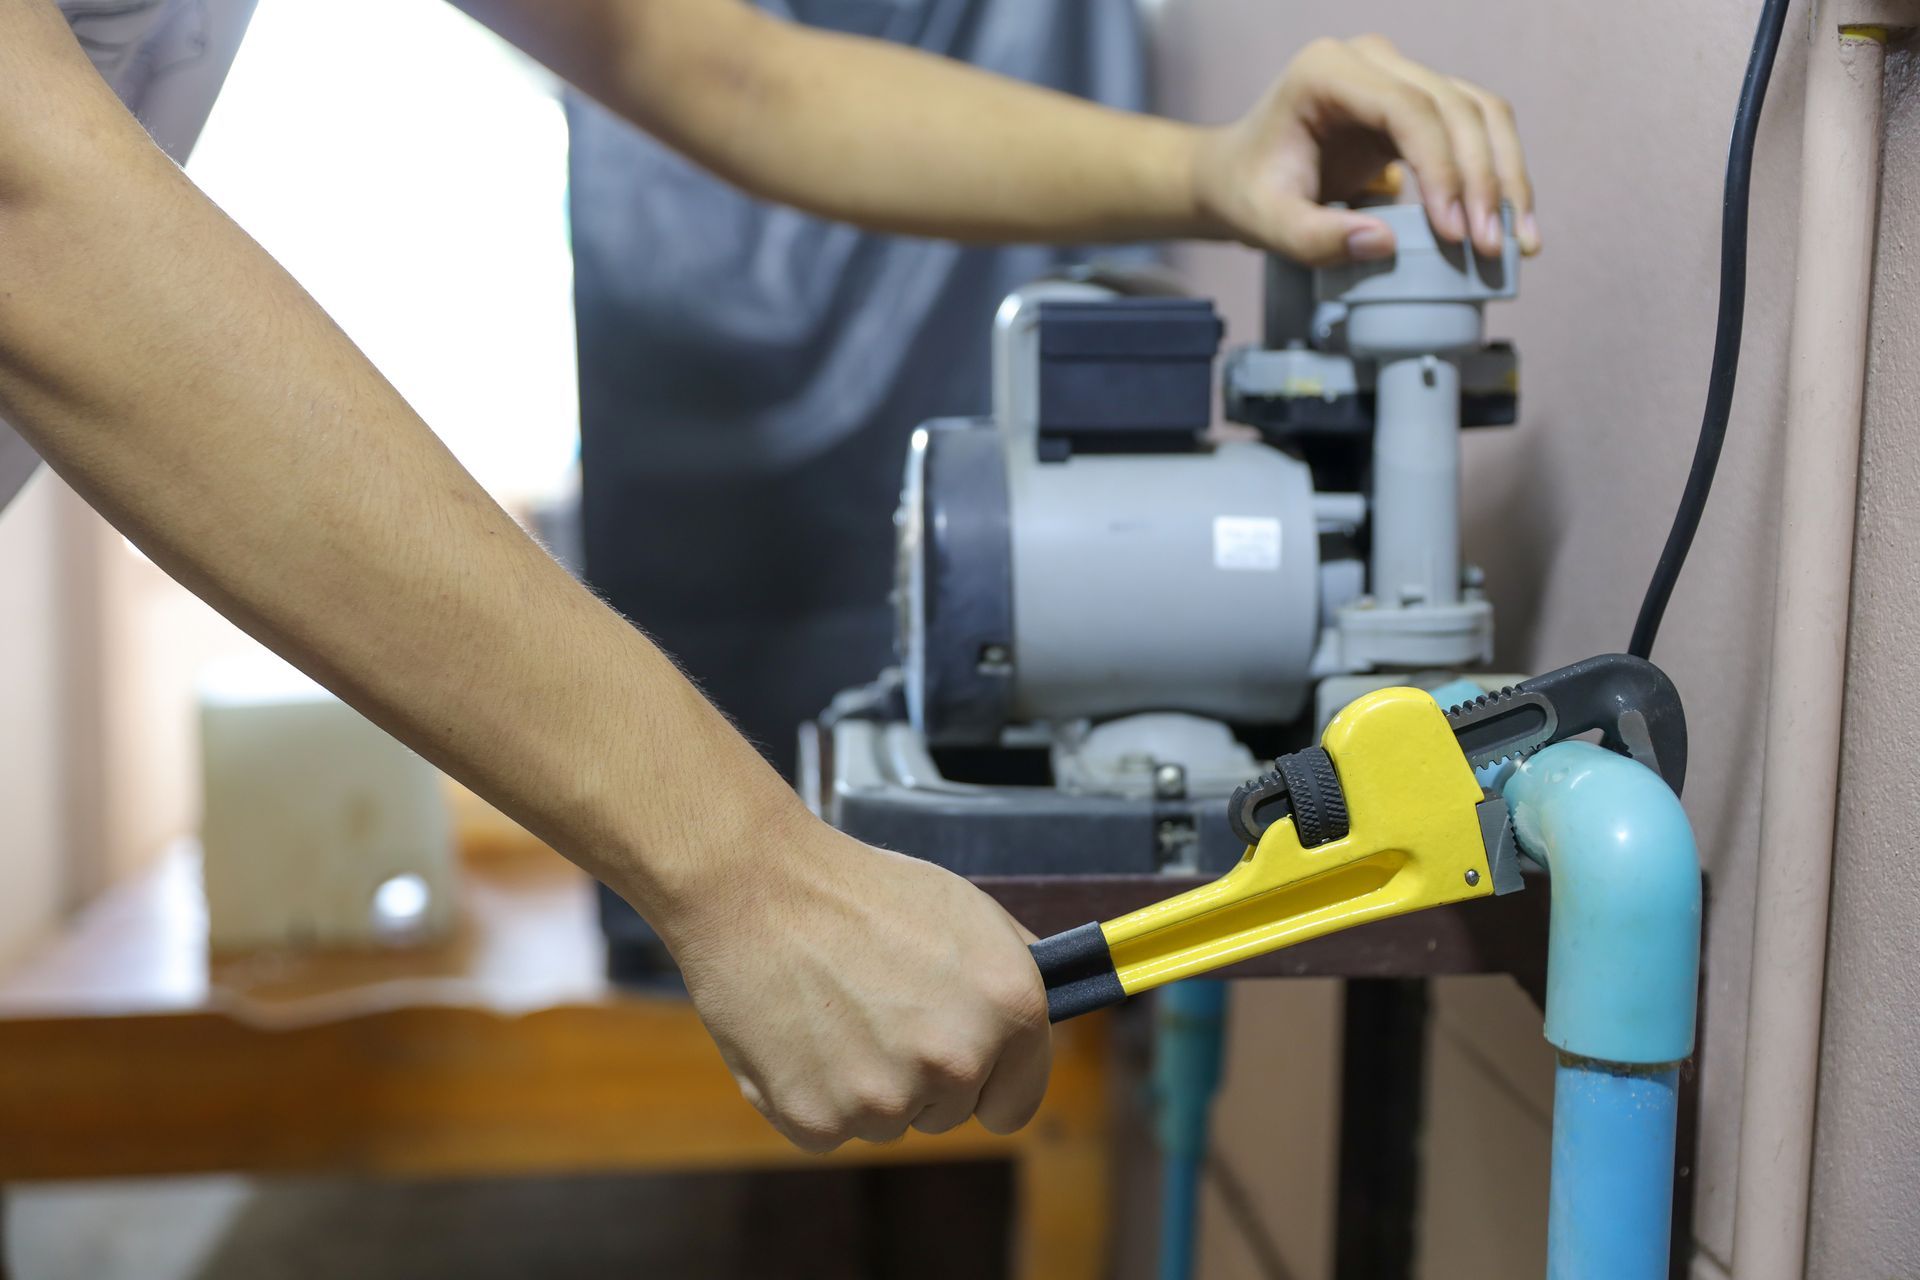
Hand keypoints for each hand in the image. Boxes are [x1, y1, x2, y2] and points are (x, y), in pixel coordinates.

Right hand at [661, 814, 1050, 1152]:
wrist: (757, 888)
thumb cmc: (861, 893)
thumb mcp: (966, 911)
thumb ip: (1013, 972)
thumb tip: (1042, 1015)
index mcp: (1011, 1009)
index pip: (1019, 1101)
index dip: (990, 1082)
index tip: (966, 1068)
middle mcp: (958, 1062)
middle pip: (949, 1114)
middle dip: (921, 1075)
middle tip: (878, 1008)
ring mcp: (887, 1099)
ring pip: (887, 1121)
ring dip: (866, 1084)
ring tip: (833, 1010)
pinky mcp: (820, 1121)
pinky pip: (828, 1128)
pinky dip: (813, 1092)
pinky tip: (799, 1033)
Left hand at [1193, 35, 1538, 266]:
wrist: (1238, 174)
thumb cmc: (1248, 192)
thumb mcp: (1265, 224)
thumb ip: (1315, 239)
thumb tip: (1386, 244)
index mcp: (1327, 72)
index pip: (1407, 109)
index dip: (1442, 169)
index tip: (1455, 231)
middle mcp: (1371, 61)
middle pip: (1454, 107)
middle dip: (1482, 180)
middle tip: (1491, 247)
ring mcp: (1400, 75)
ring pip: (1479, 112)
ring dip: (1506, 175)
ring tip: (1519, 240)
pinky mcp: (1419, 102)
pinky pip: (1476, 127)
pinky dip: (1499, 172)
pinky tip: (1513, 221)